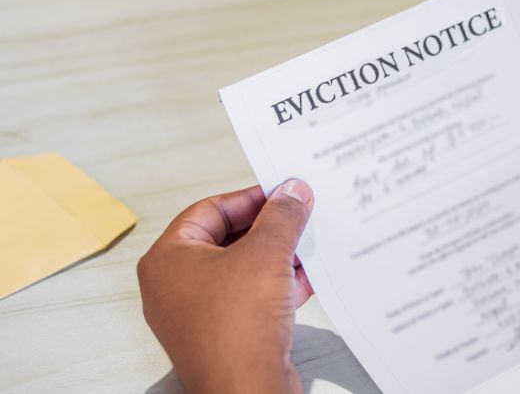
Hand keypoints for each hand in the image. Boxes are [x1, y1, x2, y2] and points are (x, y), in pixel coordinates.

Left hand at [137, 180, 314, 393]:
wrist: (249, 393)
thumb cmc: (237, 331)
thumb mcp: (266, 253)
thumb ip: (281, 216)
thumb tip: (291, 192)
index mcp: (168, 260)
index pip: (210, 210)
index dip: (250, 198)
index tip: (281, 192)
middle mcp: (176, 287)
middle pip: (226, 239)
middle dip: (267, 228)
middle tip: (296, 214)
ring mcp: (198, 314)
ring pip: (242, 269)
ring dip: (276, 255)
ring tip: (305, 244)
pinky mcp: (224, 335)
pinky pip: (250, 297)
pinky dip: (276, 284)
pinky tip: (304, 277)